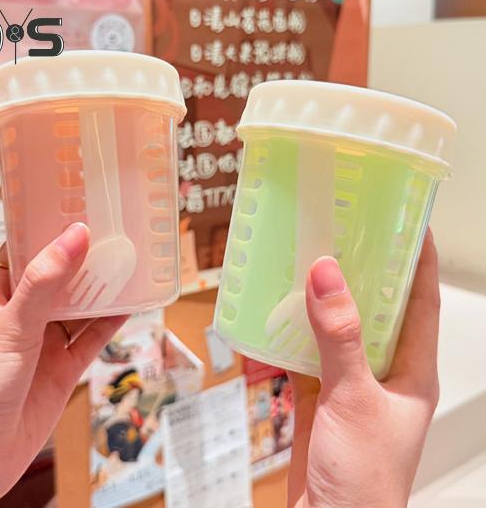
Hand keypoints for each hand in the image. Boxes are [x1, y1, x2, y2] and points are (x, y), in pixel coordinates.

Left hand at [0, 223, 126, 507]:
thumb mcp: (12, 326)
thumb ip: (45, 282)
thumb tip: (74, 237)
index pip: (25, 250)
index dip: (49, 229)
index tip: (76, 208)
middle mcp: (24, 315)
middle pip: (61, 276)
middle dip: (86, 258)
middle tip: (114, 232)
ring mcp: (46, 340)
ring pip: (82, 305)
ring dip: (104, 288)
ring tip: (129, 262)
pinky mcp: (64, 366)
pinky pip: (94, 336)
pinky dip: (113, 320)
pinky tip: (131, 304)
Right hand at [288, 229, 439, 507]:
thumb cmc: (363, 476)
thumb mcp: (355, 398)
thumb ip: (339, 337)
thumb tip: (326, 273)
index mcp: (412, 369)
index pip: (422, 301)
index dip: (418, 260)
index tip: (406, 223)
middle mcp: (384, 371)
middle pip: (378, 309)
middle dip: (365, 271)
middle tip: (344, 231)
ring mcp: (350, 382)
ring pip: (339, 328)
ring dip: (324, 298)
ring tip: (307, 259)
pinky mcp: (321, 394)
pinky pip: (308, 350)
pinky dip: (293, 329)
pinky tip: (277, 309)